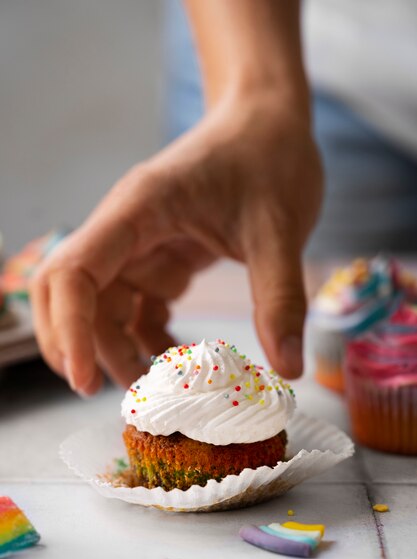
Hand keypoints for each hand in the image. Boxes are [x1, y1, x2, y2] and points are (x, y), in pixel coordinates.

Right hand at [31, 92, 321, 394]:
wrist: (269, 122)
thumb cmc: (267, 156)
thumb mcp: (279, 228)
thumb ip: (280, 297)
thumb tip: (287, 368)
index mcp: (138, 210)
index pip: (75, 272)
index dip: (68, 330)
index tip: (85, 380)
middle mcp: (126, 229)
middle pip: (73, 296)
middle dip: (82, 348)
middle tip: (119, 394)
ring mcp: (141, 246)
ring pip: (103, 309)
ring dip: (119, 352)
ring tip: (161, 390)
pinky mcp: (161, 258)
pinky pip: (137, 308)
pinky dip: (147, 340)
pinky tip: (177, 360)